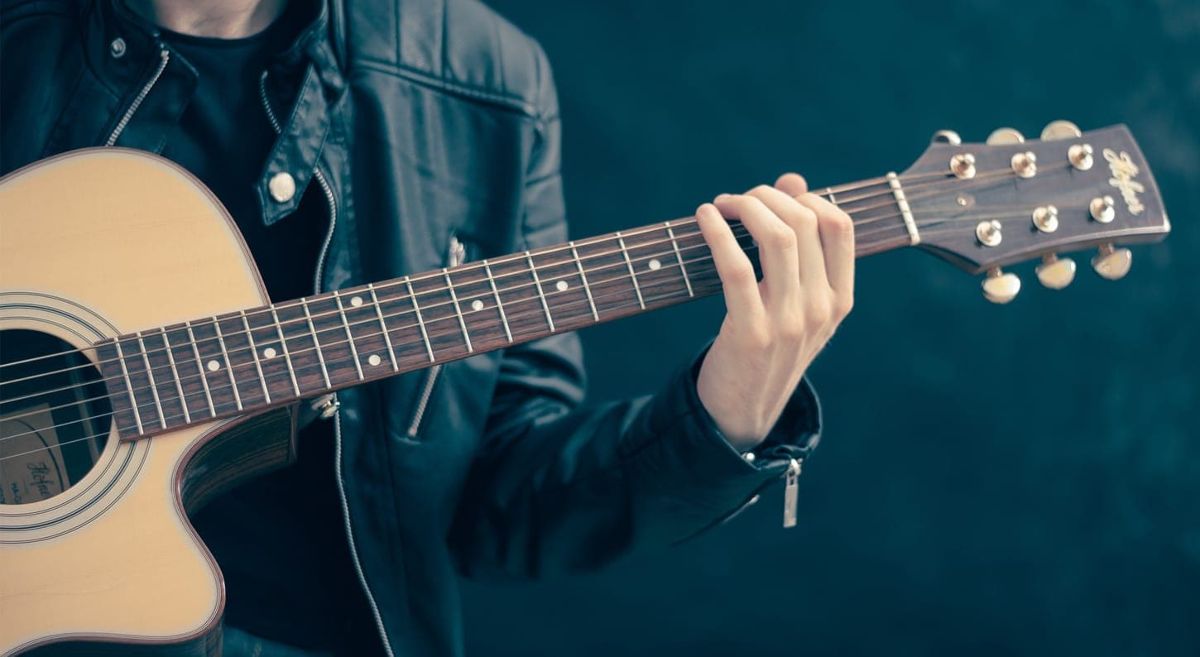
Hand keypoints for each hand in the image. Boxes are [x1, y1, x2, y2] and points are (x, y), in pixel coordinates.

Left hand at [695, 173, 854, 451]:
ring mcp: (790, 322)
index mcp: (840, 300)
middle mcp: (822, 309)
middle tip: (738, 199)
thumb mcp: (795, 301)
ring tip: (722, 205)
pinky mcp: (751, 332)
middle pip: (805, 223)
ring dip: (746, 207)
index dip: (805, 197)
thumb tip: (793, 181)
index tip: (774, 196)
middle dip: (767, 196)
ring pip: (778, 238)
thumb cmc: (766, 347)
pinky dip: (717, 233)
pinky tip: (705, 218)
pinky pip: (736, 267)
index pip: (840, 226)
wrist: (743, 411)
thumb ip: (799, 245)